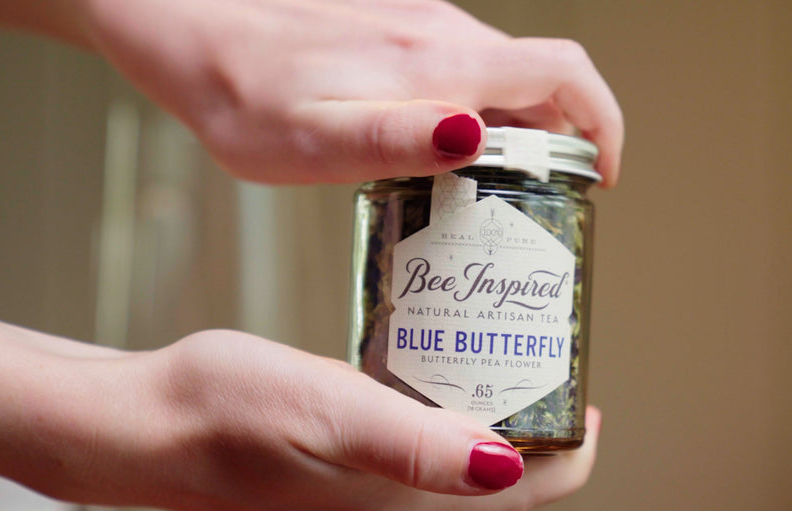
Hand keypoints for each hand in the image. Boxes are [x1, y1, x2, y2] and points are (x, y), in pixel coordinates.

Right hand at [0, 312, 599, 510]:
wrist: (146, 425)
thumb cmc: (228, 406)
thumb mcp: (330, 409)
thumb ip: (417, 446)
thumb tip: (508, 469)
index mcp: (397, 504)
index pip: (519, 496)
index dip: (569, 458)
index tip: (589, 405)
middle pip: (498, 498)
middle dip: (545, 454)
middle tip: (556, 387)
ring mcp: (358, 507)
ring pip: (460, 488)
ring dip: (500, 448)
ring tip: (510, 385)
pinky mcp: (334, 483)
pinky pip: (419, 475)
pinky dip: (451, 445)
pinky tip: (437, 394)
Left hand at [76, 0, 622, 184]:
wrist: (188, 31)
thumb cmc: (241, 95)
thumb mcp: (314, 139)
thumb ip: (397, 141)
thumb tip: (478, 138)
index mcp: (438, 64)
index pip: (563, 74)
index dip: (603, 123)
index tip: (603, 176)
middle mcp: (442, 34)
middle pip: (543, 79)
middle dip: (567, 138)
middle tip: (547, 203)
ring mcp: (420, 26)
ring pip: (503, 75)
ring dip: (523, 128)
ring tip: (497, 192)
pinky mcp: (396, 30)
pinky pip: (464, 69)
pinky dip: (482, 110)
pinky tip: (443, 152)